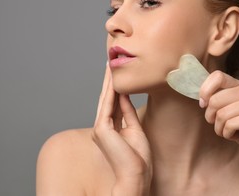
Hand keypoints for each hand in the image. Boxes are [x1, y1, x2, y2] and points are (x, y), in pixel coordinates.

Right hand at [92, 62, 151, 193]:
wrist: (136, 175)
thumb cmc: (138, 158)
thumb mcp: (134, 129)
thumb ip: (127, 112)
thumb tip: (124, 96)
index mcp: (111, 129)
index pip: (113, 103)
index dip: (115, 88)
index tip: (117, 74)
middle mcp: (103, 127)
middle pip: (107, 99)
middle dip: (109, 81)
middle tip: (110, 63)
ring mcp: (100, 128)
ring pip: (106, 99)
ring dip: (108, 82)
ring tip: (110, 65)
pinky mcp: (102, 129)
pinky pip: (108, 105)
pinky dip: (111, 92)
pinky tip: (113, 79)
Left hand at [199, 70, 238, 160]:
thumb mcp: (228, 110)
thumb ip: (217, 99)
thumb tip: (201, 97)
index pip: (217, 76)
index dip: (205, 91)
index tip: (203, 104)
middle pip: (215, 99)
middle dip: (210, 116)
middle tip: (218, 124)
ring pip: (222, 114)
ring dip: (219, 128)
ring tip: (228, 131)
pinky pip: (231, 125)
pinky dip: (228, 134)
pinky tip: (236, 135)